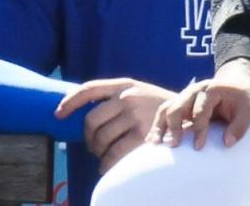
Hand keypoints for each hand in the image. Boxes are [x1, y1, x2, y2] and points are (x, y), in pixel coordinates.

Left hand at [56, 78, 170, 173]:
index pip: (90, 88)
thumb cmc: (159, 110)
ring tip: (105, 155)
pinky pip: (113, 154)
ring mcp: (135, 115)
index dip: (70, 101)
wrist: (191, 119)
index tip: (58, 114)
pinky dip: (106, 164)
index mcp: (126, 84)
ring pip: (100, 139)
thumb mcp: (141, 94)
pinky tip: (108, 165)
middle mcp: (129, 97)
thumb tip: (83, 115)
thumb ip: (117, 99)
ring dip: (98, 152)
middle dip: (89, 138)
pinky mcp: (142, 135)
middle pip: (90, 121)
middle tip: (96, 146)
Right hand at [147, 58, 249, 149]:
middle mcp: (195, 90)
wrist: (238, 83)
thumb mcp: (249, 109)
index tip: (198, 147)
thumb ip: (239, 126)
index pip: (200, 110)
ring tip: (155, 143)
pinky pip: (165, 111)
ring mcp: (186, 96)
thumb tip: (227, 143)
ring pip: (167, 108)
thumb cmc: (243, 98)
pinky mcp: (182, 103)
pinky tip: (152, 140)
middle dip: (175, 126)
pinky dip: (157, 125)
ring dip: (160, 126)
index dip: (199, 129)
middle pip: (178, 106)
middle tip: (175, 145)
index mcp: (212, 89)